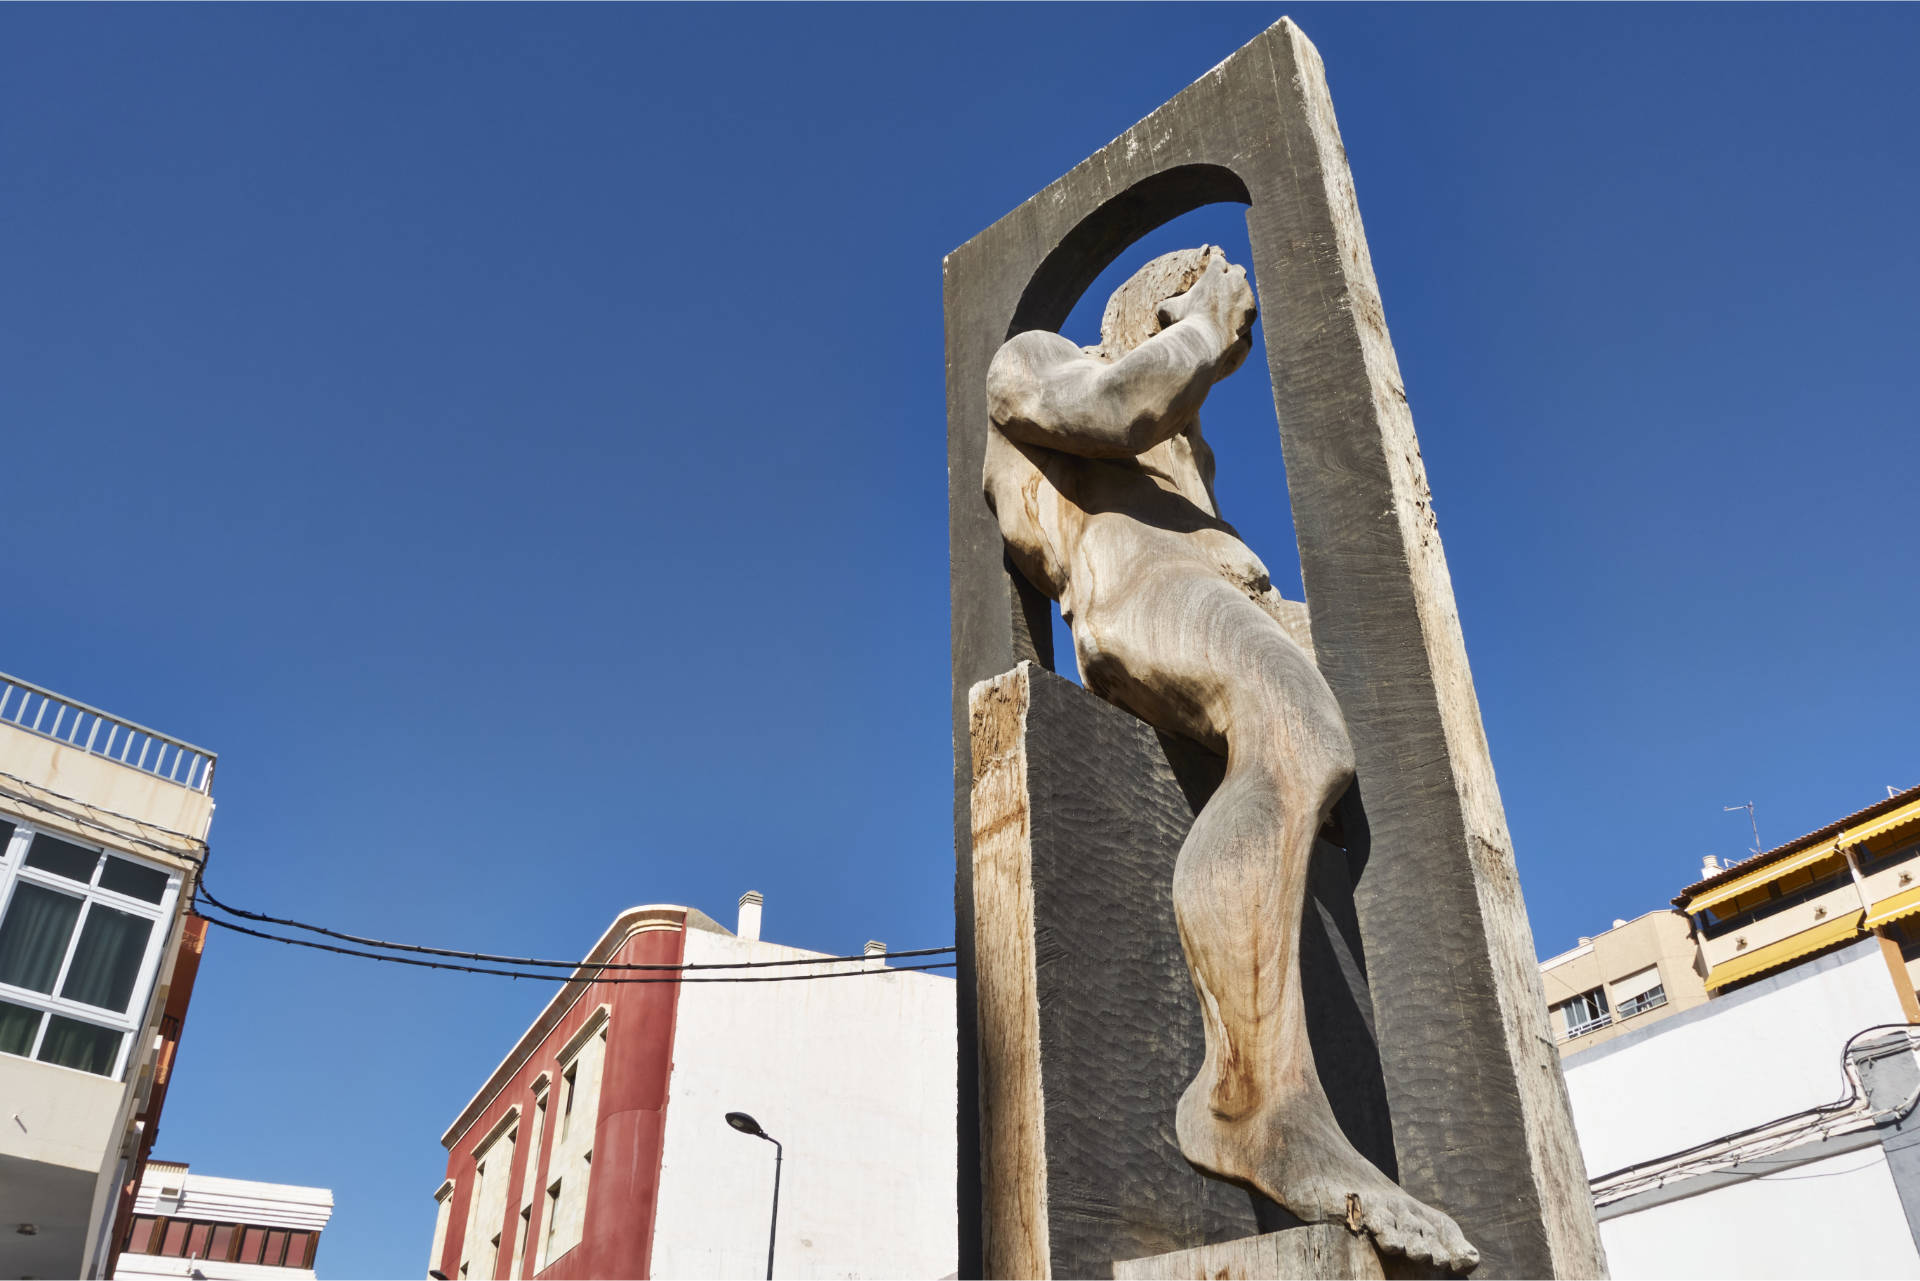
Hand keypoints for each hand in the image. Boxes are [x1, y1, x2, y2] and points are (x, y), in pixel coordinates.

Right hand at [1156, 248, 1256, 363]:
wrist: (1207, 339)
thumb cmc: (1186, 322)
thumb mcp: (1168, 310)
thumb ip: (1165, 304)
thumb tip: (1159, 309)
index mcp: (1214, 273)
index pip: (1218, 261)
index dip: (1215, 267)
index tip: (1212, 274)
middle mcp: (1233, 280)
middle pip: (1237, 270)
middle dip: (1231, 276)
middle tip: (1224, 285)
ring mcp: (1245, 294)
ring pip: (1245, 288)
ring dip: (1238, 294)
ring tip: (1229, 304)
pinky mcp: (1252, 310)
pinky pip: (1249, 307)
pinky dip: (1243, 311)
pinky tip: (1235, 317)